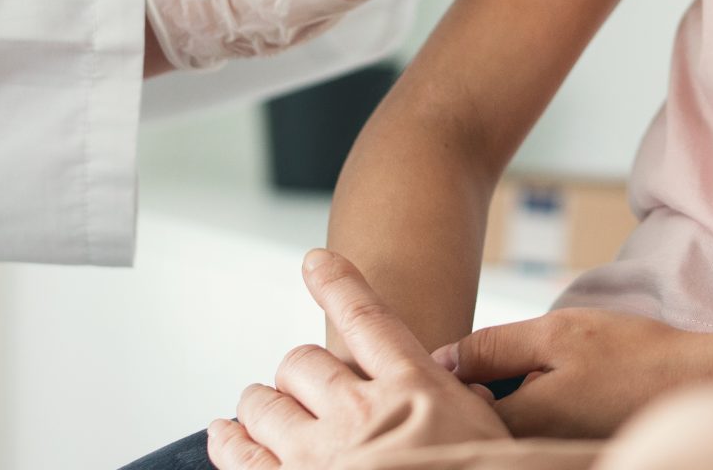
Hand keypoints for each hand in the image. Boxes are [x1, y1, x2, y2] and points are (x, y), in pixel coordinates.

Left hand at [210, 250, 512, 469]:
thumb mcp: (487, 434)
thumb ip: (465, 405)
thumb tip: (469, 389)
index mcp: (415, 390)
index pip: (366, 318)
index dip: (337, 283)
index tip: (315, 262)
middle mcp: (361, 414)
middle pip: (303, 364)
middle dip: (296, 372)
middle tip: (295, 382)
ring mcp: (321, 456)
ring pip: (265, 406)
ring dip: (259, 404)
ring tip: (255, 406)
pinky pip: (244, 456)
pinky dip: (230, 441)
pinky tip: (225, 434)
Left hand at [436, 310, 712, 439]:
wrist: (704, 385)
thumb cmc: (634, 356)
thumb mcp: (558, 333)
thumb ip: (493, 347)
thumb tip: (442, 360)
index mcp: (522, 425)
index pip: (461, 406)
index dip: (465, 376)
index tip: (486, 358)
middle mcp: (535, 452)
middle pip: (487, 422)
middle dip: (495, 390)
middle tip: (541, 367)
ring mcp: (558, 456)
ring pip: (516, 427)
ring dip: (523, 400)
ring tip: (572, 380)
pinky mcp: (576, 455)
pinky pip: (543, 436)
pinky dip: (550, 413)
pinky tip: (585, 393)